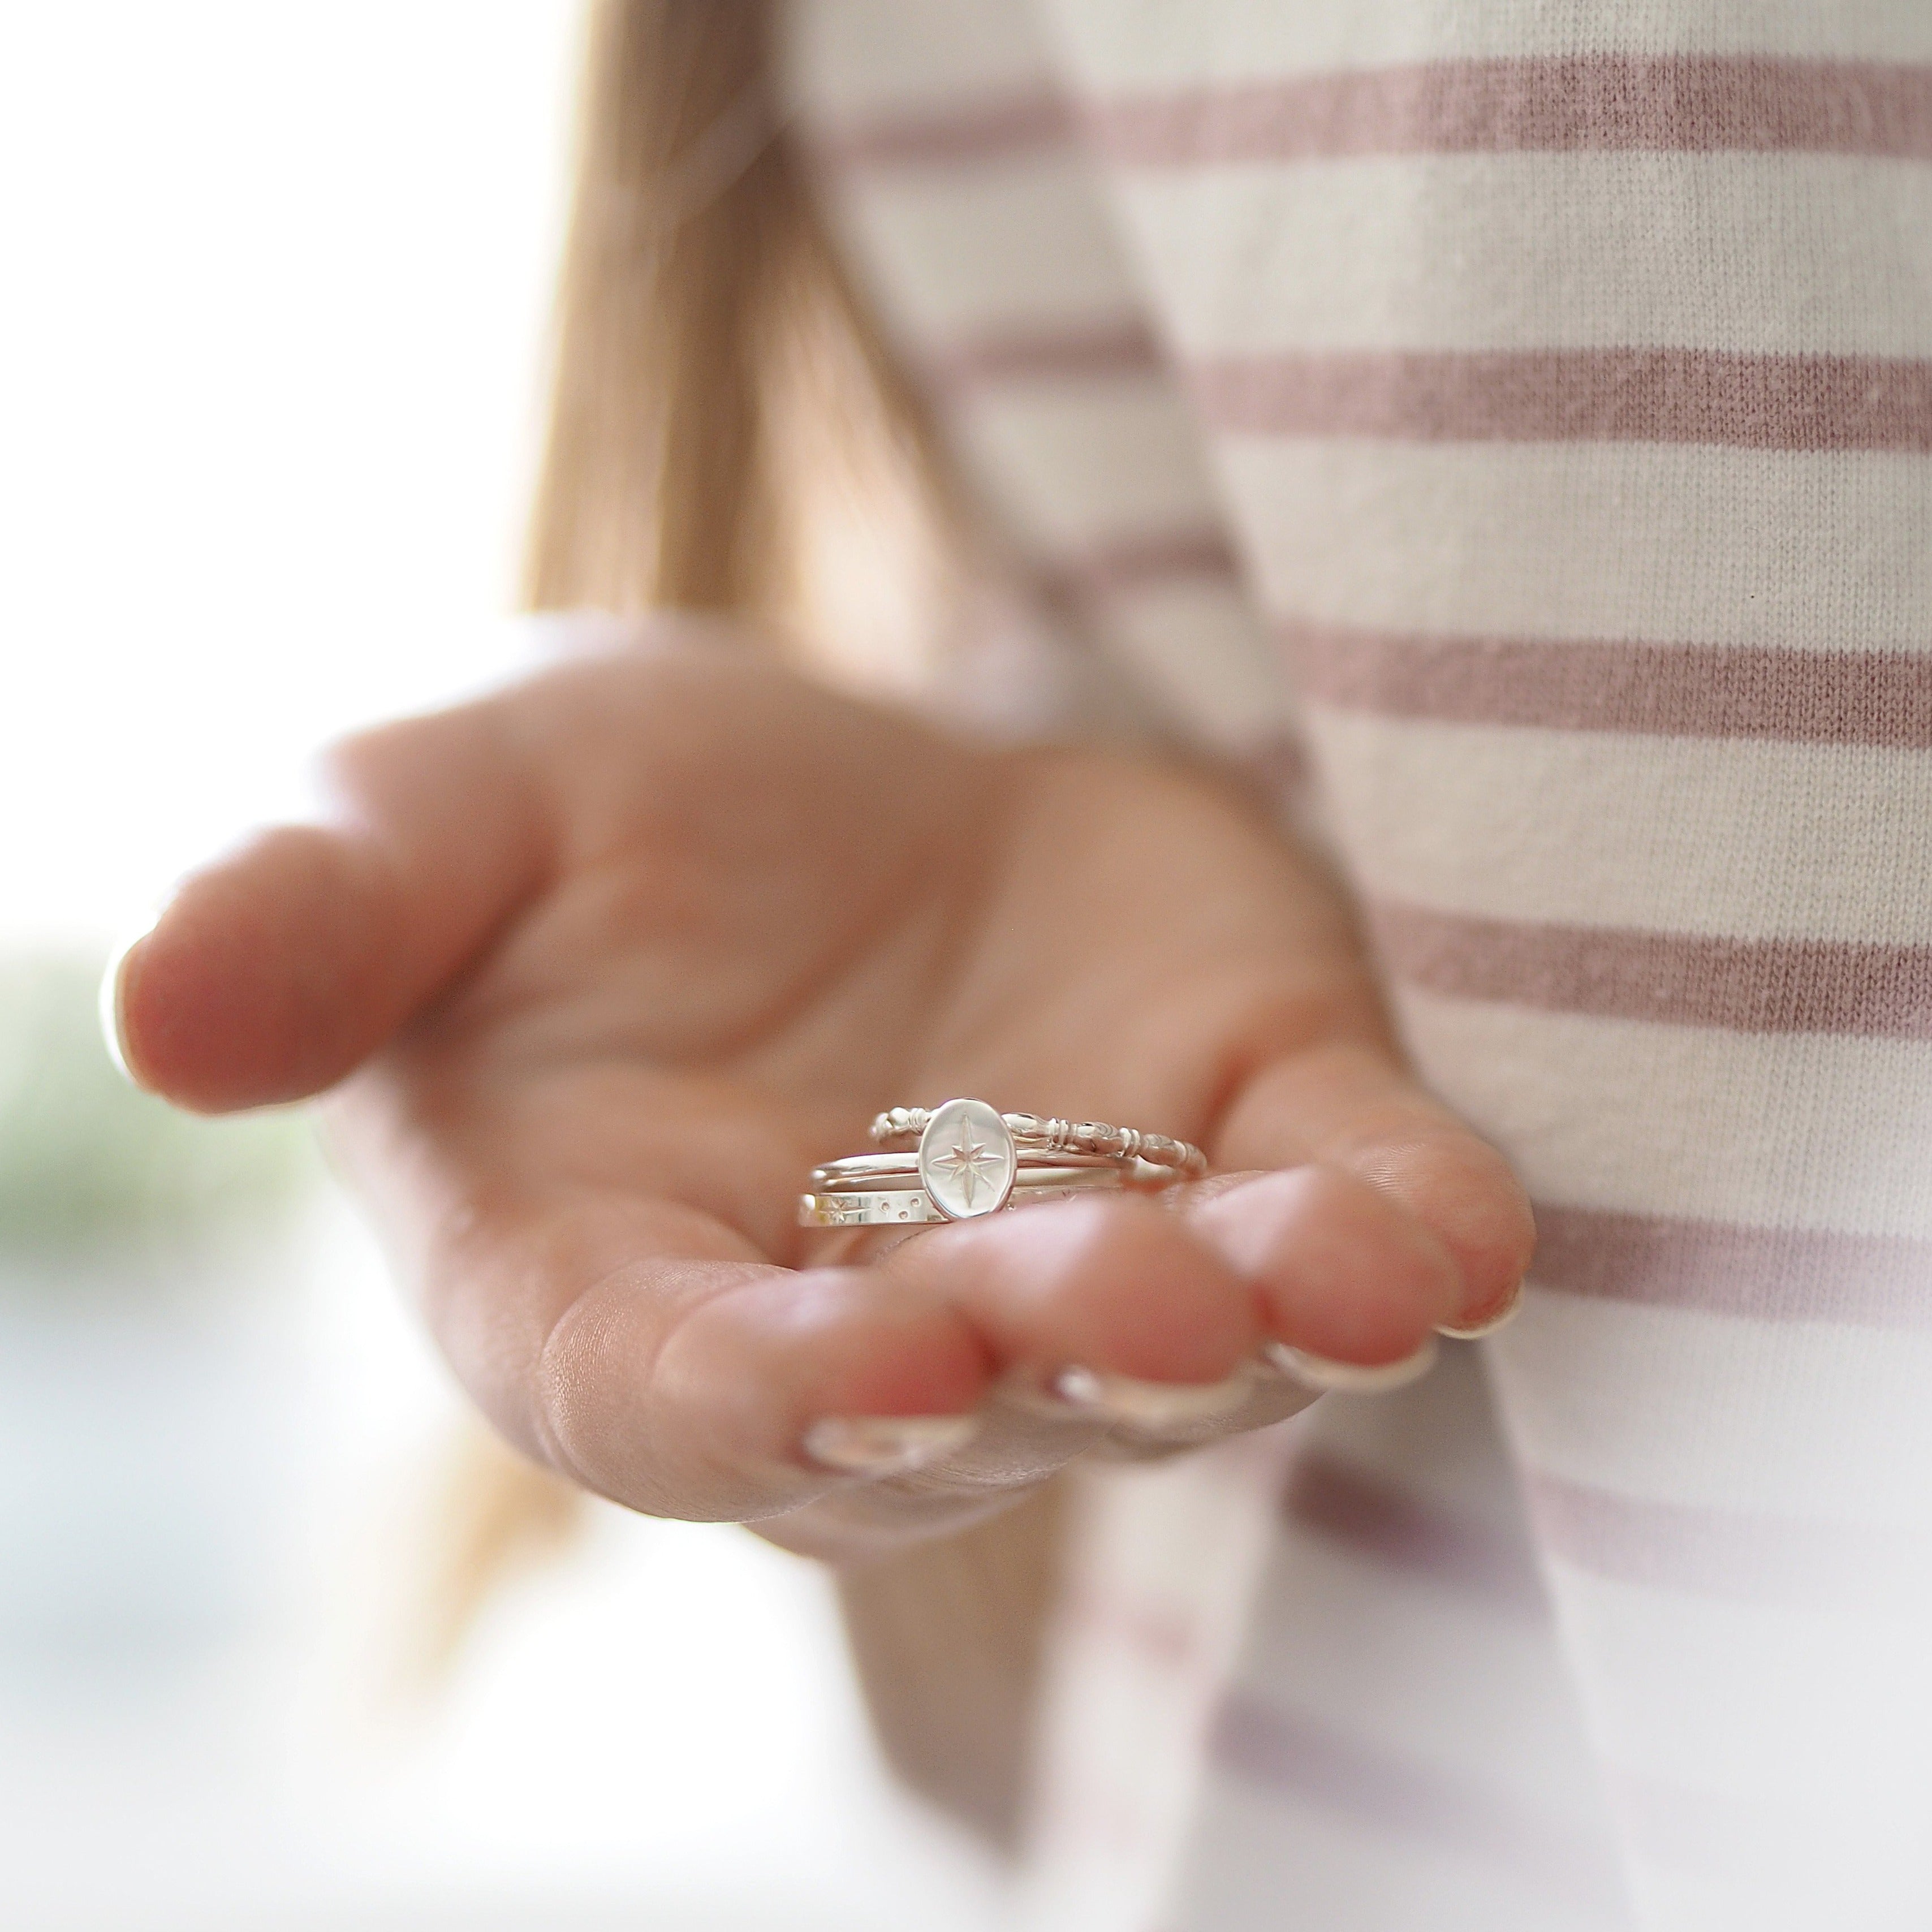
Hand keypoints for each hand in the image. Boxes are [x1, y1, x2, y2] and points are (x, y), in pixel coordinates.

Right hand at [111, 626, 1530, 1557]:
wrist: (815, 796)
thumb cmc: (579, 831)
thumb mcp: (421, 816)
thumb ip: (317, 917)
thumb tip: (162, 1008)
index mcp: (620, 1282)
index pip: (681, 1395)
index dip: (769, 1395)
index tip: (866, 1354)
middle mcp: (860, 1325)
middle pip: (958, 1402)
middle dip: (1044, 1365)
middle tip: (1123, 1305)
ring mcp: (1069, 1261)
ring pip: (1171, 1347)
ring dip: (1258, 1328)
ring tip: (1345, 1277)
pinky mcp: (1232, 1144)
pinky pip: (1333, 1223)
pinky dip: (1403, 1235)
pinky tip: (1461, 1232)